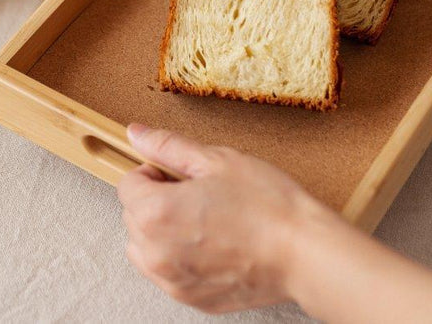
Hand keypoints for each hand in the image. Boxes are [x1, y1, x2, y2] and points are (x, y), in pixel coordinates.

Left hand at [116, 123, 336, 312]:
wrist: (303, 253)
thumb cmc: (267, 205)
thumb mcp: (216, 160)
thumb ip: (168, 146)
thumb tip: (136, 133)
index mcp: (155, 213)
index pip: (127, 185)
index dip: (153, 173)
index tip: (179, 175)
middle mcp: (155, 252)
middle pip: (133, 217)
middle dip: (157, 201)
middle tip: (199, 195)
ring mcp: (171, 280)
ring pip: (146, 248)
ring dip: (163, 232)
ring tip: (205, 220)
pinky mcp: (189, 298)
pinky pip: (167, 272)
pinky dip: (180, 257)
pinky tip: (213, 244)